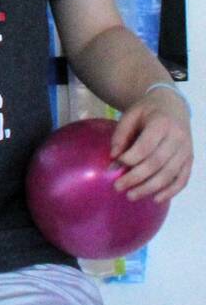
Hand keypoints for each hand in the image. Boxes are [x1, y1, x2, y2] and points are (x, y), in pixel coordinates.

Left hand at [111, 88, 192, 202]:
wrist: (172, 105)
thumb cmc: (147, 111)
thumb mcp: (130, 115)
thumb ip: (121, 135)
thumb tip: (113, 158)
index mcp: (162, 124)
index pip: (146, 146)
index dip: (130, 159)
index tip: (113, 168)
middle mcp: (178, 138)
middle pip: (157, 163)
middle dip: (136, 177)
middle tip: (118, 187)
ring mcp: (186, 151)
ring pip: (170, 174)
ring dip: (150, 188)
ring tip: (131, 196)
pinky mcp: (190, 160)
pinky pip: (183, 179)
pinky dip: (171, 191)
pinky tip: (156, 199)